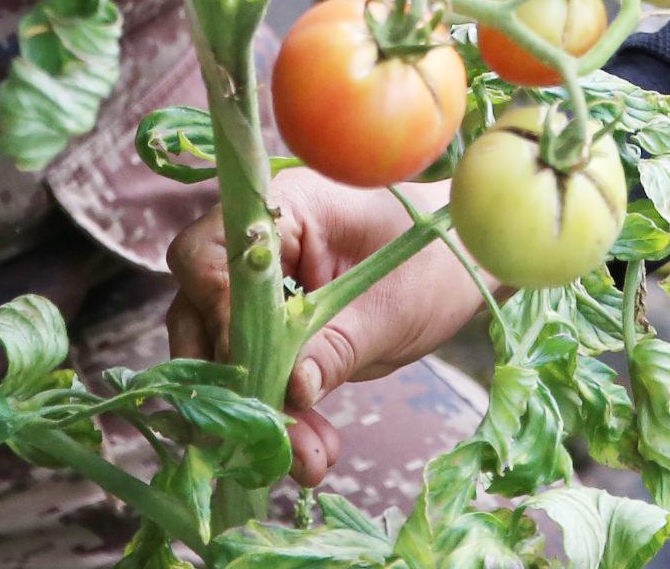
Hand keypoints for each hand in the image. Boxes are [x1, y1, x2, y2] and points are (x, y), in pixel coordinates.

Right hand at [167, 168, 488, 485]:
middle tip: (264, 434)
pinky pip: (260, 373)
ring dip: (260, 410)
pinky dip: (282, 416)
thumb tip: (290, 389)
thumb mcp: (394, 306)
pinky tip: (315, 453)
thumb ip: (338, 343)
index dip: (215, 312)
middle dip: (232, 379)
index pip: (208, 254)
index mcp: (284, 209)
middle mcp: (260, 246)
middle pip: (200, 309)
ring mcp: (265, 289)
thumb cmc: (440, 260)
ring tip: (307, 459)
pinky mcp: (278, 329)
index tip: (249, 368)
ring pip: (225, 352)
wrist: (470, 265)